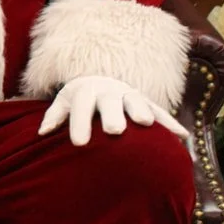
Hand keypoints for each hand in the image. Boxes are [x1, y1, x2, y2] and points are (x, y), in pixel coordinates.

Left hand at [39, 75, 188, 145]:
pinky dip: (170, 122)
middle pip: (109, 102)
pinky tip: (181, 136)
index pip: (80, 107)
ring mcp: (128, 94)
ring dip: (141, 111)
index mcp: (85, 92)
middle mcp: (108, 91)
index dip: (78, 124)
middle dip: (112, 115)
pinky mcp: (145, 101)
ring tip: (145, 124)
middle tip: (113, 130)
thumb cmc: (79, 99)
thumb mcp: (65, 103)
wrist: (100, 80)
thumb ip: (54, 116)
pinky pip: (159, 110)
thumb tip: (41, 133)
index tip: (77, 143)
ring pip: (135, 101)